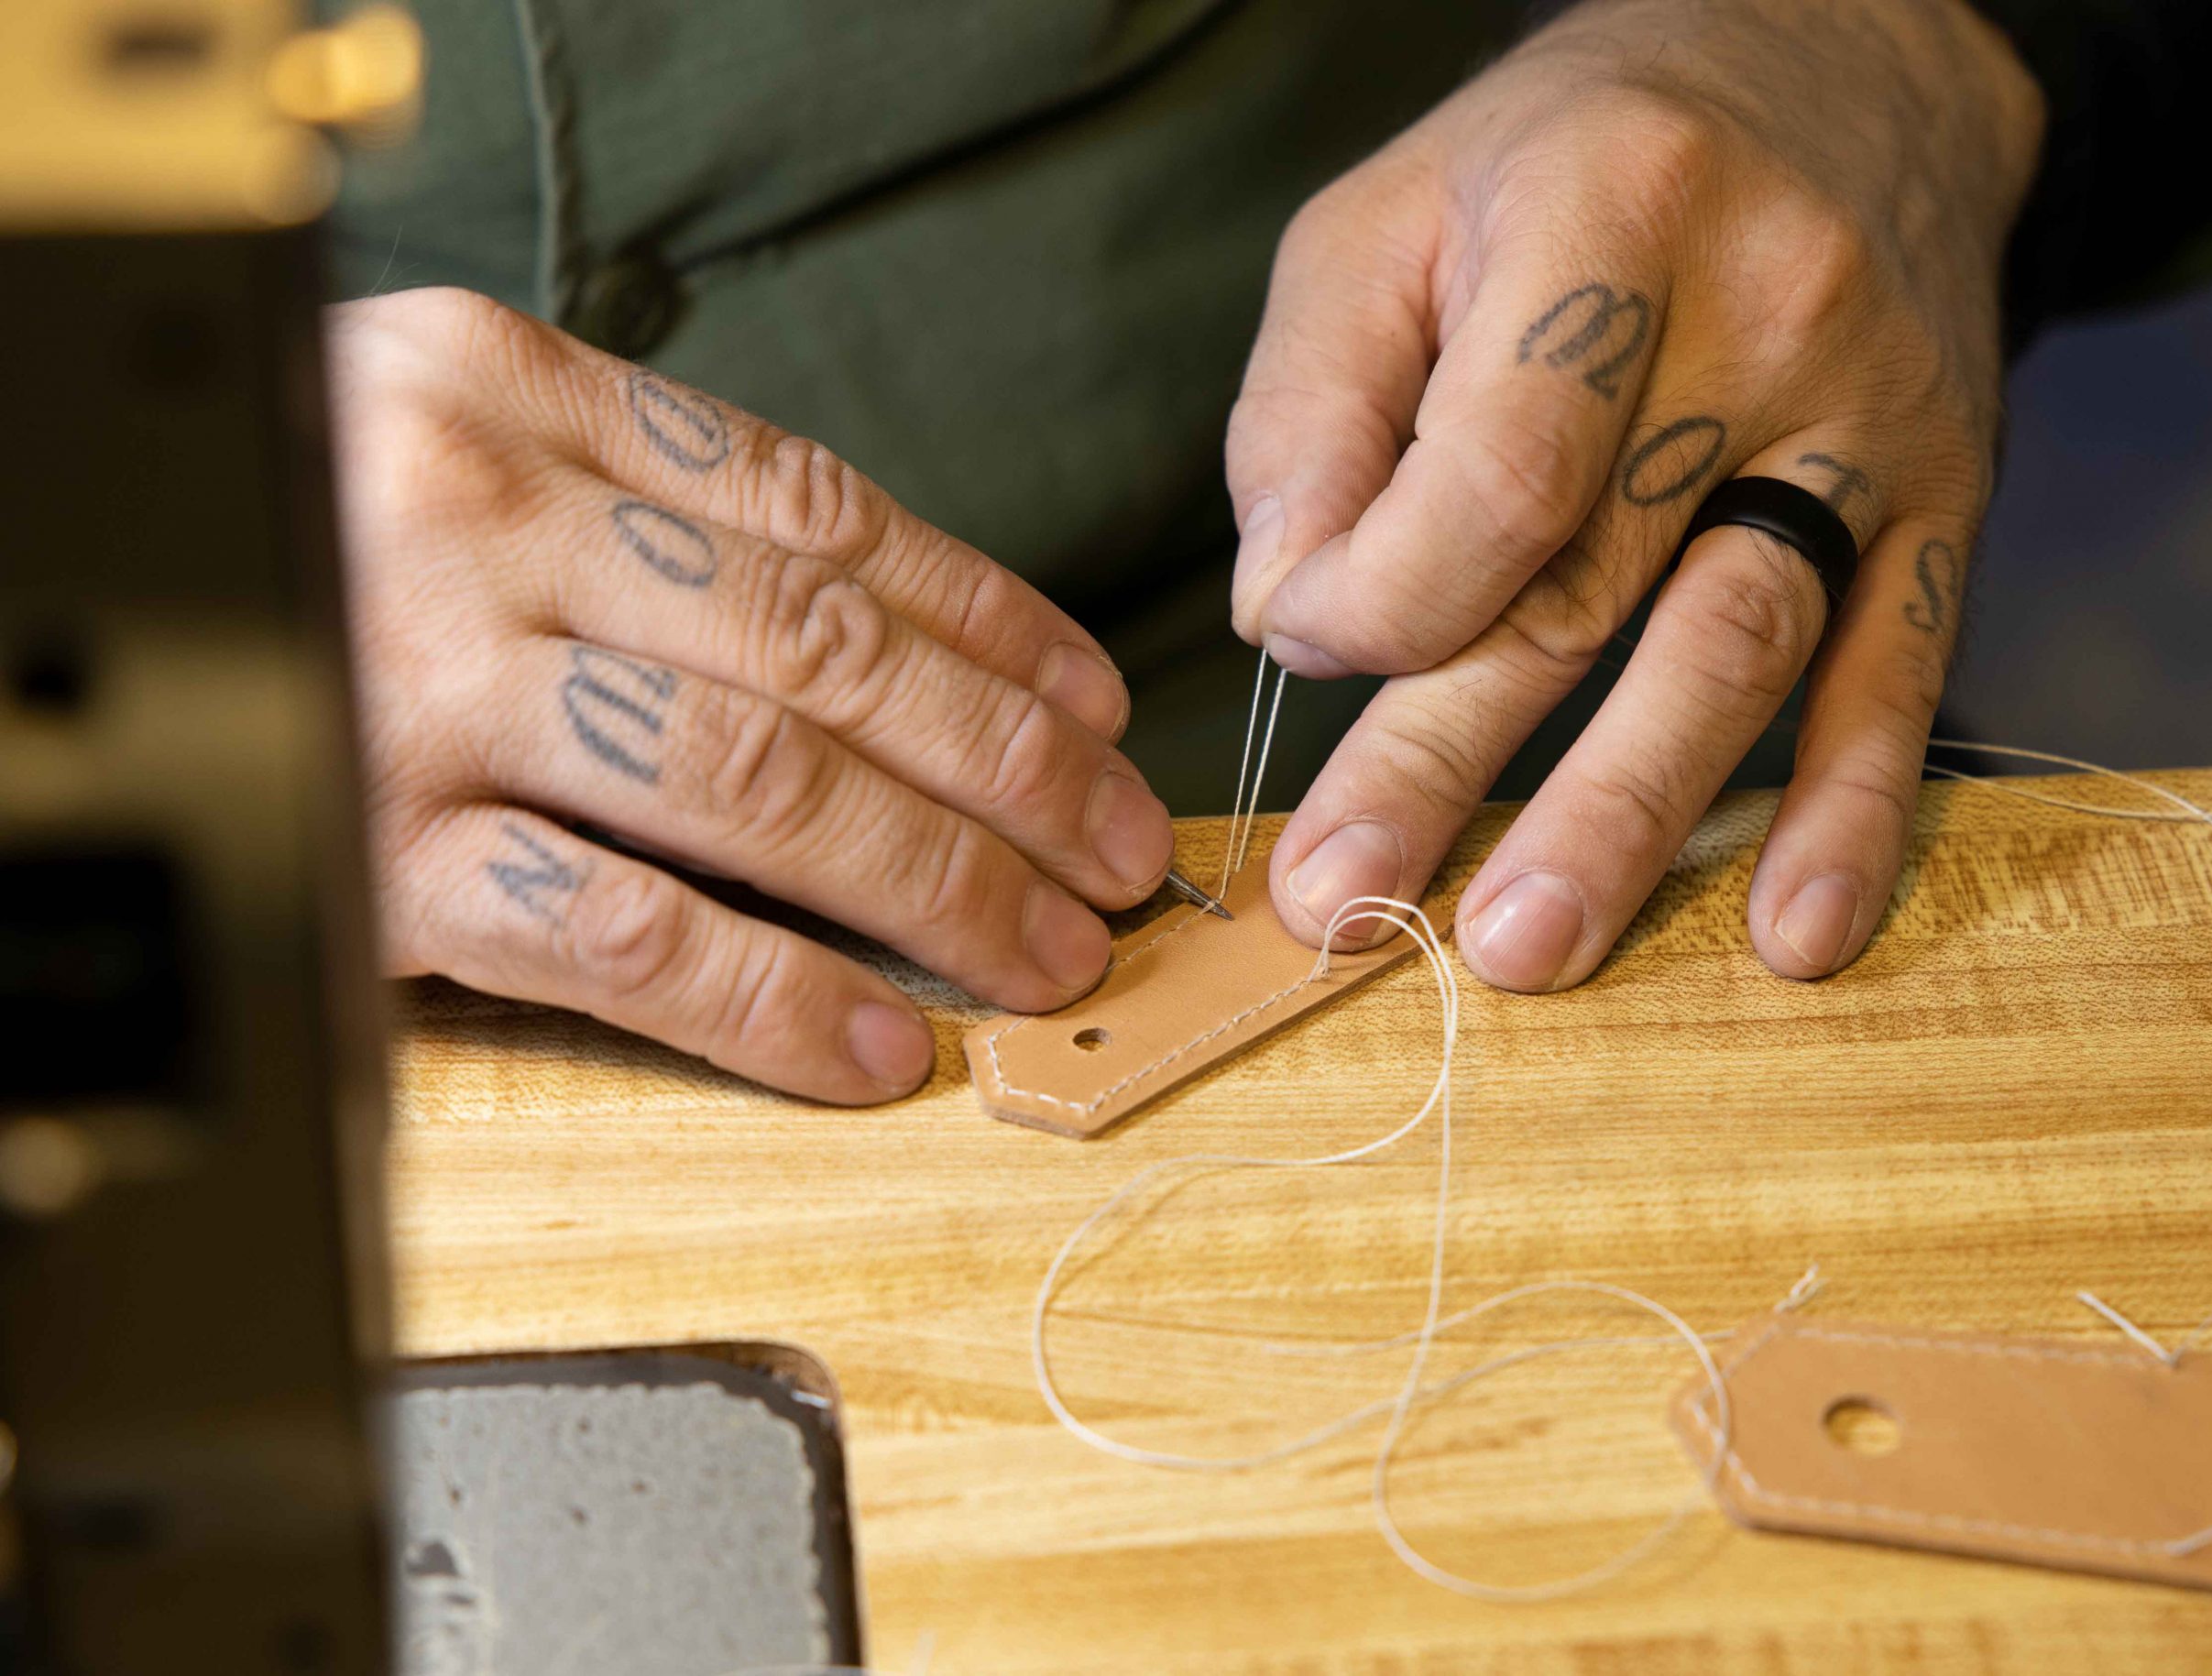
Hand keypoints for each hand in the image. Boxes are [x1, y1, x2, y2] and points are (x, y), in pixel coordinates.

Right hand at [337, 288, 1171, 1101]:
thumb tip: (881, 637)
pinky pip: (619, 932)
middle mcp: (477, 516)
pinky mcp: (371, 850)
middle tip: (1118, 846)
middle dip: (1008, 764)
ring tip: (1047, 948)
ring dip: (938, 881)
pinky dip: (770, 998)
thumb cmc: (292, 539)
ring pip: (757, 787)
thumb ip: (626, 506)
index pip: (818, 510)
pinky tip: (877, 1043)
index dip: (986, 616)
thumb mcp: (440, 452)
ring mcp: (421, 684)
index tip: (1093, 699)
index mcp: (513, 393)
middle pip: (823, 654)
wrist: (82, 594)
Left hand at [1225, 0, 2041, 988]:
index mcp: (1611, 213)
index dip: (1381, 593)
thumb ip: (1312, 409)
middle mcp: (1767, 315)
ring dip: (1625, 819)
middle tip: (1343, 904)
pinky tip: (1792, 931)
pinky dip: (1846, 813)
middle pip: (1587, 584)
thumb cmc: (1567, 163)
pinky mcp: (1948, 499)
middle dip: (1446, 761)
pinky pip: (1900, 671)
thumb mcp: (1389, 219)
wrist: (1839, 71)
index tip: (1301, 644)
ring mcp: (1874, 421)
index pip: (1494, 468)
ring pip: (1735, 648)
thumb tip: (1290, 613)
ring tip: (1526, 950)